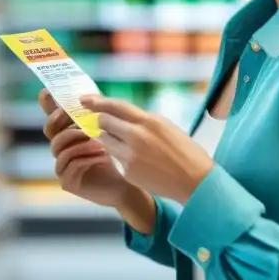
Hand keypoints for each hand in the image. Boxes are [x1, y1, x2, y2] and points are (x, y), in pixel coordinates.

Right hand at [40, 90, 128, 208]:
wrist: (126, 183)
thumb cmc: (117, 155)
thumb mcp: (108, 130)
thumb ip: (96, 114)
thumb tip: (87, 94)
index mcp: (68, 134)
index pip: (52, 117)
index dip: (47, 105)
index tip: (47, 92)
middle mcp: (61, 149)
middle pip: (49, 130)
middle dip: (61, 120)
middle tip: (78, 116)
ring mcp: (62, 166)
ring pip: (59, 148)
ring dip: (79, 141)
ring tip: (99, 140)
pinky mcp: (68, 182)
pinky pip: (70, 166)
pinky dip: (85, 158)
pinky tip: (102, 156)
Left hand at [80, 94, 213, 203]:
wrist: (195, 180)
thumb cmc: (185, 152)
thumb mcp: (166, 127)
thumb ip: (144, 121)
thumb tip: (124, 117)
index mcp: (149, 121)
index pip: (116, 106)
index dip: (97, 101)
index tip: (84, 99)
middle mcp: (137, 136)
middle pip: (104, 122)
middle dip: (101, 121)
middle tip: (102, 123)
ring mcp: (130, 155)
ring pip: (105, 140)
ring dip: (109, 139)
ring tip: (126, 144)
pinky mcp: (128, 171)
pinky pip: (115, 158)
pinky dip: (121, 156)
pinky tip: (138, 162)